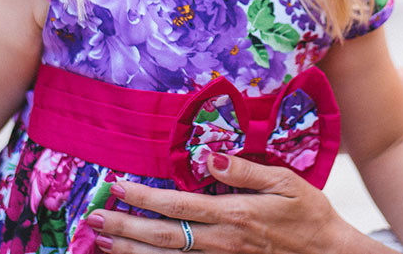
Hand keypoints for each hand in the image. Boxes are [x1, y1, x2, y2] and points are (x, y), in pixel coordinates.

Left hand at [90, 154, 392, 253]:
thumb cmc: (309, 214)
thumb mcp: (285, 181)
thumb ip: (245, 170)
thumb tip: (210, 157)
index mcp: (234, 215)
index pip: (177, 205)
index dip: (142, 197)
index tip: (116, 186)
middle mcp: (222, 243)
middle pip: (163, 236)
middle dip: (124, 227)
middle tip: (92, 219)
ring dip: (133, 251)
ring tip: (102, 242)